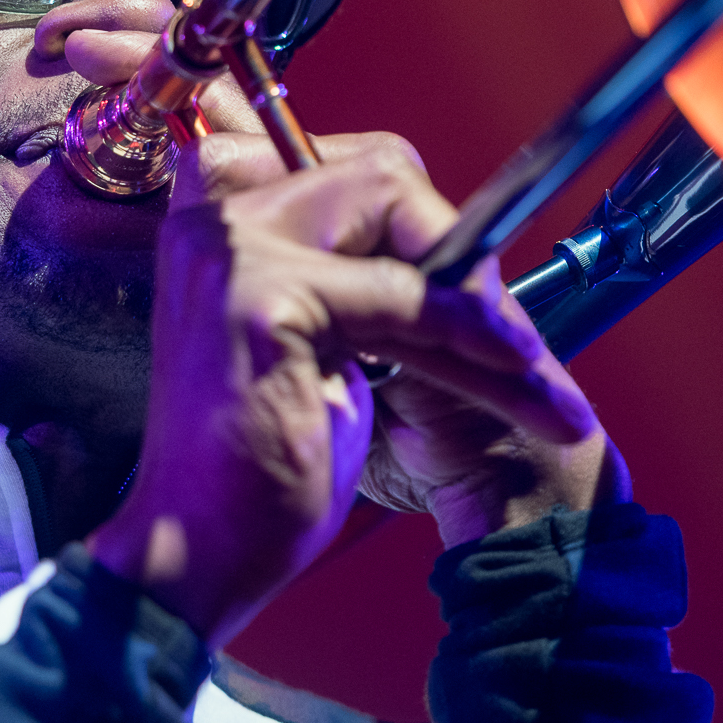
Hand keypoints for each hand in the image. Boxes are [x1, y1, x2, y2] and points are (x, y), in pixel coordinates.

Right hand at [86, 131, 605, 644]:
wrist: (197, 553)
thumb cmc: (257, 464)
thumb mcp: (318, 346)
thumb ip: (362, 280)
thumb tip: (460, 244)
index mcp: (220, 225)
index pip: (355, 168)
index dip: (427, 225)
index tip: (475, 291)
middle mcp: (215, 222)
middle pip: (383, 175)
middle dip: (461, 252)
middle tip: (509, 334)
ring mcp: (231, 252)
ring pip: (401, 224)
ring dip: (479, 303)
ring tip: (525, 365)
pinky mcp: (260, 298)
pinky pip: (401, 295)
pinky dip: (462, 332)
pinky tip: (504, 370)